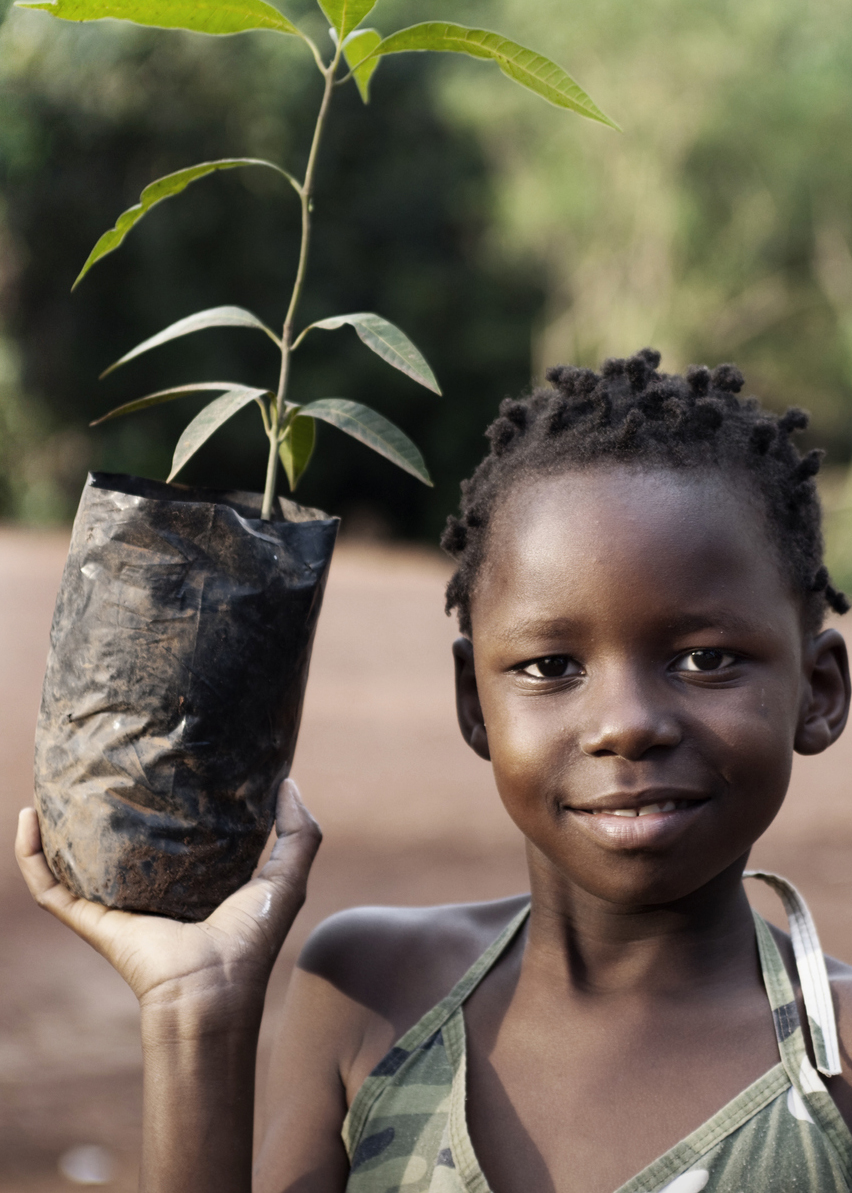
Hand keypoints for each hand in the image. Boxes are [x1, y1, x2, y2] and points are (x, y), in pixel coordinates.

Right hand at [15, 779, 320, 1014]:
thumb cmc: (251, 940)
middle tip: (98, 760)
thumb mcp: (286, 878)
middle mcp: (146, 889)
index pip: (169, 831)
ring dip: (54, 827)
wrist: (213, 992)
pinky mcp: (89, 919)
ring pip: (71, 858)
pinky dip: (30, 854)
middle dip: (101, 805)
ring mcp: (113, 904)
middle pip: (115, 841)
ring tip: (52, 783)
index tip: (159, 758)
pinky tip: (27, 816)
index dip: (163, 797)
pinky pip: (47, 884)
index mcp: (189, 878)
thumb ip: (300, 833)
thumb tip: (287, 782)